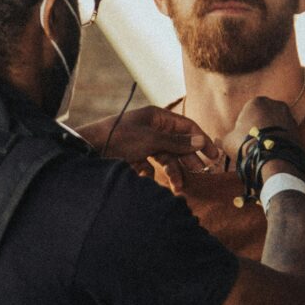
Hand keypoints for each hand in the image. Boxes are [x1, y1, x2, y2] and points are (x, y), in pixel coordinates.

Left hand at [77, 106, 219, 191]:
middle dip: (189, 160)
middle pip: (178, 144)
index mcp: (157, 117)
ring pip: (165, 158)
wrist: (89, 149)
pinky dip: (151, 174)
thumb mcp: (152, 140)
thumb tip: (200, 141)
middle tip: (202, 174)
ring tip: (178, 186)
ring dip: (173, 172)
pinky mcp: (132, 157)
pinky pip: (149, 166)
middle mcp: (151, 128)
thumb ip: (177, 143)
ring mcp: (141, 143)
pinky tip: (148, 179)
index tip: (215, 156)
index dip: (202, 140)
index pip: (187, 126)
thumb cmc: (120, 138)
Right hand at [221, 96, 301, 165]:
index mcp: (257, 101)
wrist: (272, 159)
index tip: (241, 140)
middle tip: (252, 145)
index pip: (246, 113)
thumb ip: (223, 138)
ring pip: (275, 126)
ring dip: (269, 135)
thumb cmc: (246, 145)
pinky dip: (279, 141)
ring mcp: (289, 117)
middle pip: (262, 117)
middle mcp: (276, 104)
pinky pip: (285, 135)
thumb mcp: (228, 141)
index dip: (241, 128)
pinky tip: (273, 152)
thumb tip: (217, 141)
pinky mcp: (299, 130)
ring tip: (263, 150)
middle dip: (258, 129)